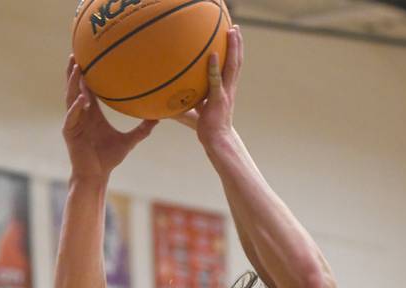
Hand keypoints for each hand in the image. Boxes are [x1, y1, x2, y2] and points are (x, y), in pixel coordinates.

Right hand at [63, 55, 156, 181]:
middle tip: (77, 54)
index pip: (87, 88)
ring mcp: (73, 121)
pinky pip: (73, 117)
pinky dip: (77, 108)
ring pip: (71, 98)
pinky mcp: (69, 132)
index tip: (89, 57)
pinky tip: (83, 100)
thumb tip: (159, 119)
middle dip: (74, 71)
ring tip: (77, 70)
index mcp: (91, 113)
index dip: (87, 74)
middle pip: (75, 87)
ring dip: (73, 84)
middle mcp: (80, 113)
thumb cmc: (109, 158)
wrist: (97, 174)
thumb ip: (143, 129)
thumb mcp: (130, 141)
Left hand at [173, 26, 242, 150]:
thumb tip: (168, 101)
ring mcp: (225, 93)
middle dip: (237, 45)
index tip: (233, 38)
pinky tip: (213, 54)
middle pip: (236, 63)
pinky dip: (214, 67)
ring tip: (232, 32)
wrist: (217, 141)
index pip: (232, 69)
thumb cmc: (207, 129)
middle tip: (235, 28)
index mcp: (226, 91)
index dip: (234, 54)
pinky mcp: (219, 100)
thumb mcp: (195, 112)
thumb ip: (186, 103)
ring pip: (232, 66)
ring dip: (233, 48)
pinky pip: (216, 80)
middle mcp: (229, 89)